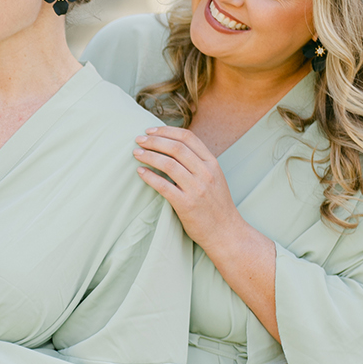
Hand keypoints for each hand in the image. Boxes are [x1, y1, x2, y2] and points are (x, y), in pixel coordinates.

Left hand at [133, 124, 238, 246]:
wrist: (226, 233)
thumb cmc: (216, 205)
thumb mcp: (214, 178)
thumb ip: (198, 163)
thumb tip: (174, 147)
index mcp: (212, 163)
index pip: (188, 137)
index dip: (167, 131)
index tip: (151, 130)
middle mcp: (206, 173)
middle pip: (176, 148)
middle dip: (154, 141)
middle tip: (138, 140)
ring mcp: (197, 189)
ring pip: (169, 164)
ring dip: (149, 156)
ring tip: (136, 153)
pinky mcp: (186, 205)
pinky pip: (164, 186)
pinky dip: (150, 176)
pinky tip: (140, 172)